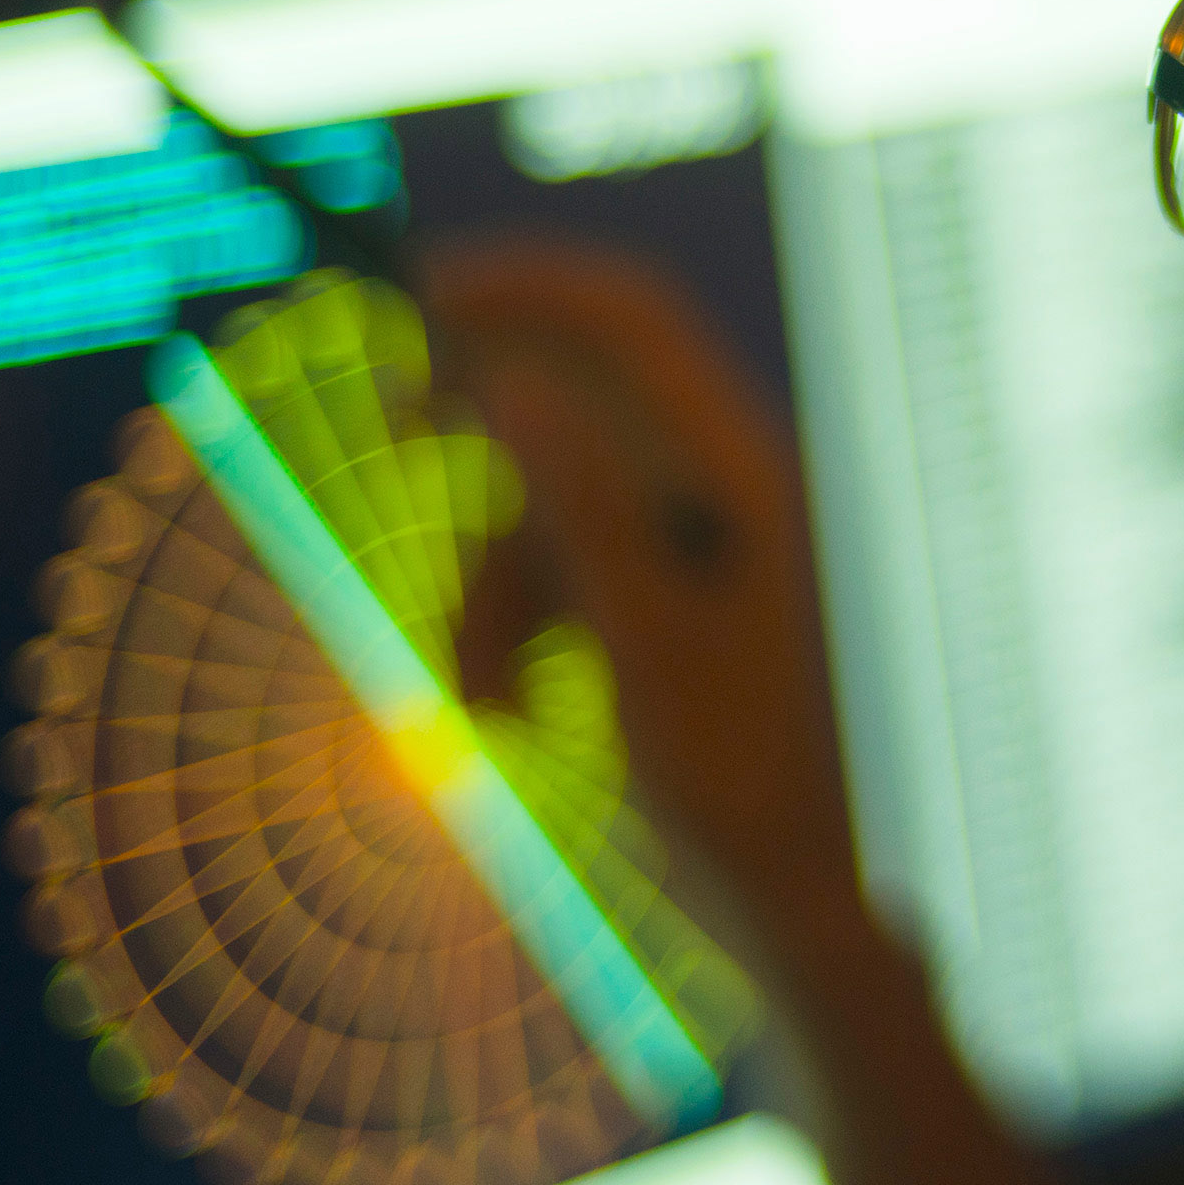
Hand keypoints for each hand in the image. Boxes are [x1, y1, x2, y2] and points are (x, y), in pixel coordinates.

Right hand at [426, 238, 871, 974]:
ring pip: (558, 504)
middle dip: (486, 432)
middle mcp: (735, 487)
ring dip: (494, 588)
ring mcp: (707, 542)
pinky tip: (507, 716)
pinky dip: (524, 626)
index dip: (528, 283)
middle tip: (391, 417)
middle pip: (586, 400)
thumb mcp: (641, 639)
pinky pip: (573, 569)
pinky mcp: (679, 596)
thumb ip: (582, 505)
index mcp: (749, 473)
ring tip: (478, 704)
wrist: (793, 901)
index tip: (421, 289)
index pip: (633, 320)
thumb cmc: (738, 783)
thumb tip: (507, 380)